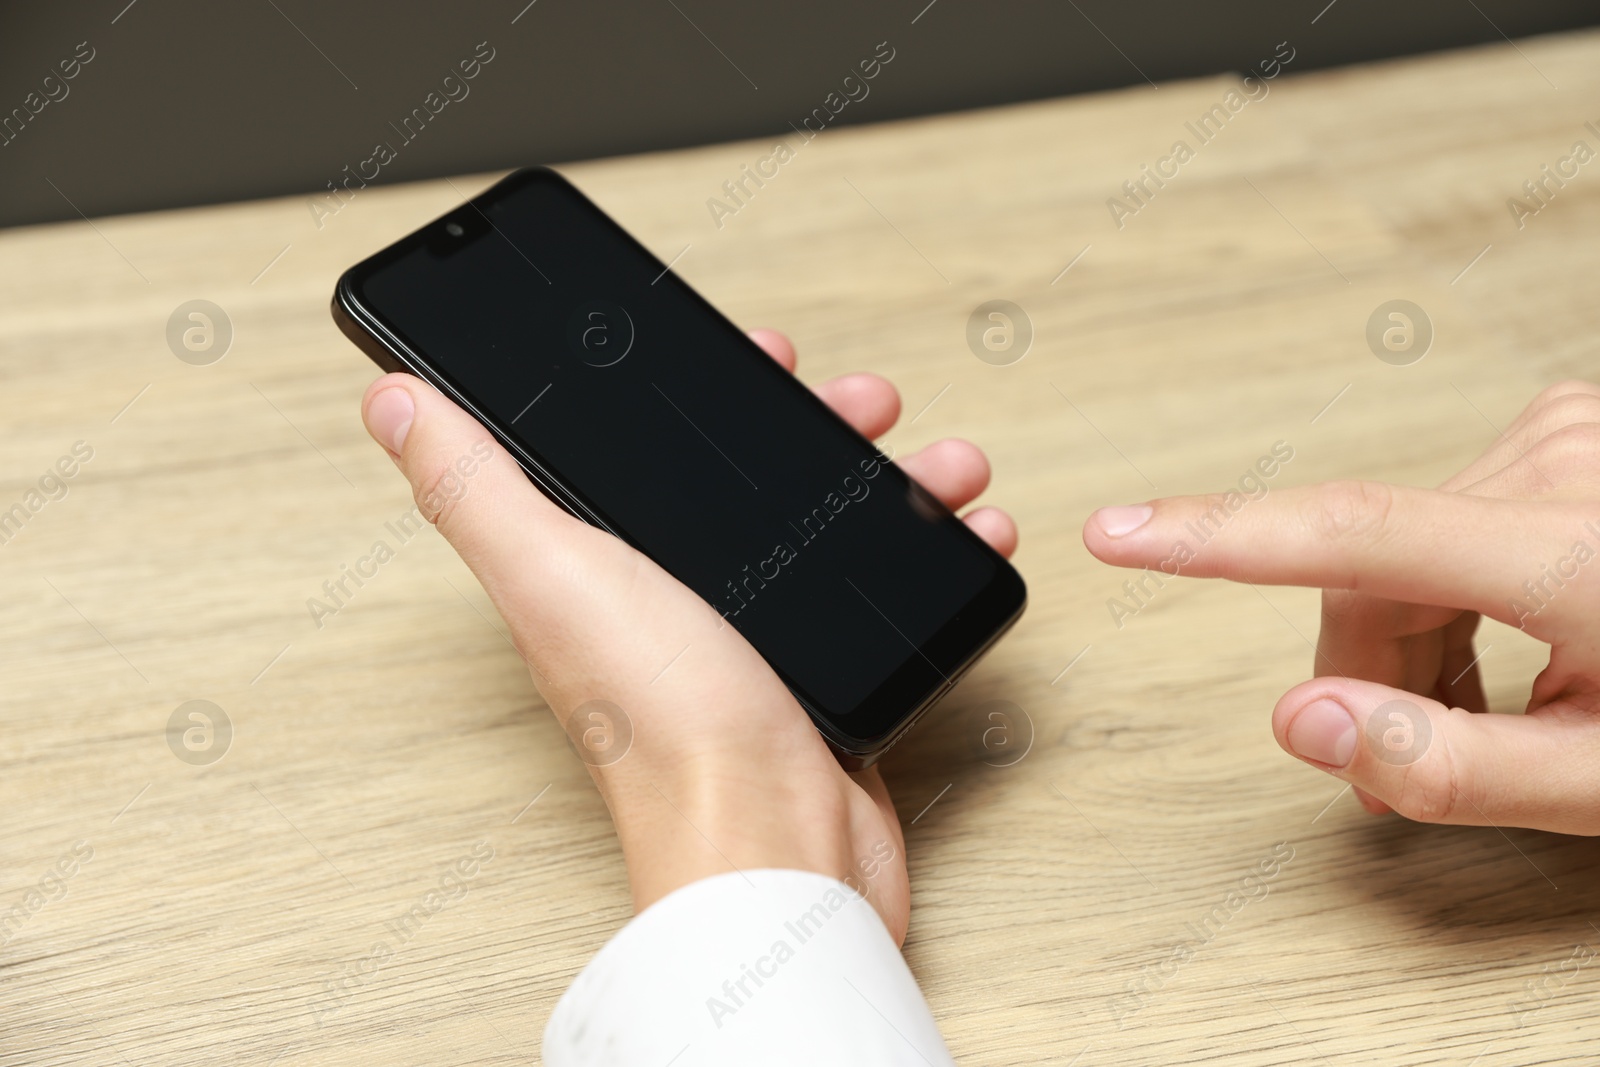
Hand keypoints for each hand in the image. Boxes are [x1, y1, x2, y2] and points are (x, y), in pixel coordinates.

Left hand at [361, 328, 1017, 940]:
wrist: (773, 847)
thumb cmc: (661, 729)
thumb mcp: (557, 576)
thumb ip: (476, 488)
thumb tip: (391, 404)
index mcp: (603, 564)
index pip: (642, 450)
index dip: (696, 388)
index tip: (755, 348)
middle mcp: (674, 597)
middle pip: (752, 479)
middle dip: (817, 424)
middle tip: (866, 403)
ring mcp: (753, 636)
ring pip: (828, 526)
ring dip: (890, 480)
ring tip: (942, 466)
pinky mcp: (820, 675)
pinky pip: (879, 591)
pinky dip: (931, 552)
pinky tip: (970, 532)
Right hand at [1083, 380, 1599, 835]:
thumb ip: (1453, 766)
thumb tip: (1303, 727)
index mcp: (1578, 554)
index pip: (1354, 538)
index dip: (1219, 539)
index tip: (1119, 533)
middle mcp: (1559, 467)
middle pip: (1365, 571)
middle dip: (1363, 671)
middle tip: (1405, 757)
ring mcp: (1560, 437)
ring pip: (1394, 547)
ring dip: (1406, 638)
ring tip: (1482, 707)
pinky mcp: (1558, 434)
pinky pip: (1440, 518)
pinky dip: (1444, 594)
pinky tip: (1507, 641)